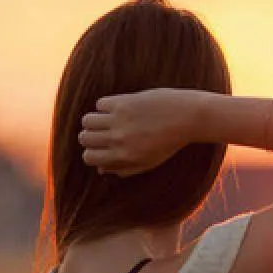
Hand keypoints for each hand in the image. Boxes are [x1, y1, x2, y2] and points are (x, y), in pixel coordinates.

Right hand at [78, 87, 204, 176]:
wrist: (188, 118)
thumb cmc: (170, 142)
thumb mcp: (149, 162)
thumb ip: (124, 169)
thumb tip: (100, 170)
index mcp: (124, 156)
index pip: (89, 157)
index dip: (91, 153)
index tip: (99, 148)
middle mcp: (119, 139)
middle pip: (84, 138)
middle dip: (89, 137)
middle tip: (101, 133)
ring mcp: (120, 120)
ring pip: (87, 121)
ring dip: (94, 121)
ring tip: (106, 120)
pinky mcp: (124, 102)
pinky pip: (100, 104)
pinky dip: (105, 106)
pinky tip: (118, 108)